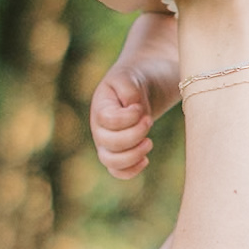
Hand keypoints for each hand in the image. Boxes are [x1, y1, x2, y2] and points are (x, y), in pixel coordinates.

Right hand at [90, 37, 179, 180]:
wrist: (144, 84)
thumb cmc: (136, 79)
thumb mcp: (130, 76)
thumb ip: (128, 90)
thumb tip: (132, 109)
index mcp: (100, 107)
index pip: (106, 121)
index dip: (126, 118)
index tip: (140, 108)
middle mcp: (100, 128)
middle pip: (107, 143)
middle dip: (133, 135)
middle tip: (149, 121)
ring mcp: (108, 143)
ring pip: (111, 161)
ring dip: (132, 156)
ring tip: (149, 142)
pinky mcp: (120, 154)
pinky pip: (118, 171)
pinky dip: (131, 170)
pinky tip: (146, 159)